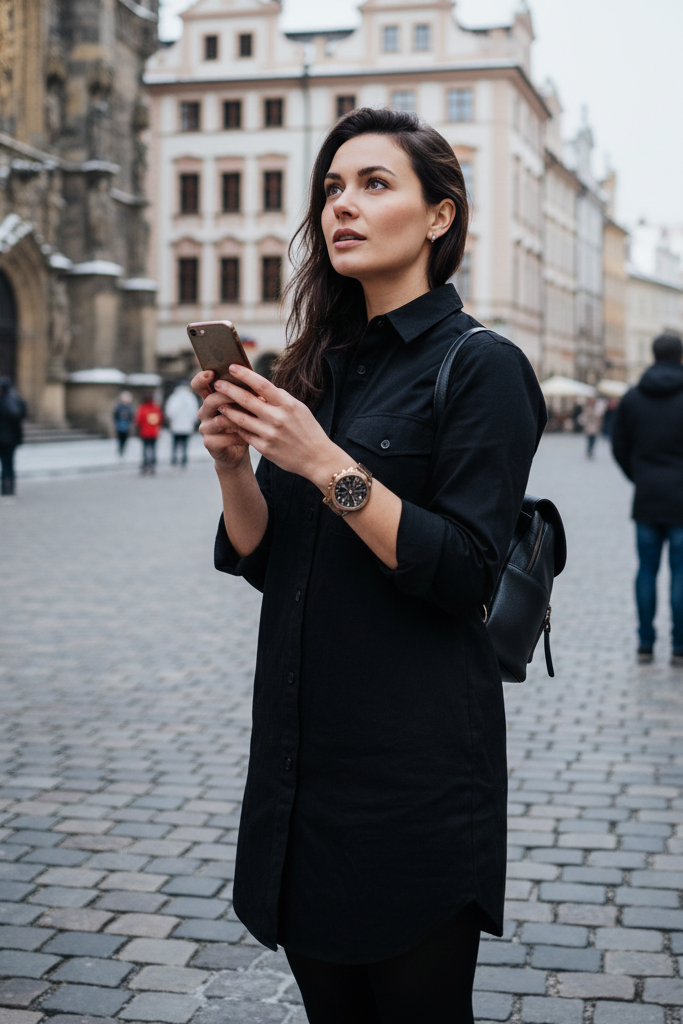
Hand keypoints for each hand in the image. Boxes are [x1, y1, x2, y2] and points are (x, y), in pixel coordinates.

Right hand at [191, 370, 249, 471]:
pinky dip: (238, 436)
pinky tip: (250, 435)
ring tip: (253, 418)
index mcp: (210, 399)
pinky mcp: (209, 443)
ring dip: (237, 418)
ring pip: (218, 420)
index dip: (201, 378)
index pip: (198, 385)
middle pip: (210, 400)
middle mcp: (204, 412)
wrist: (239, 449)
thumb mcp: (245, 406)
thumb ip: (245, 394)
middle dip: (228, 397)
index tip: (211, 372)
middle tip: (246, 395)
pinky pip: (223, 438)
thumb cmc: (244, 422)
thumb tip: (256, 381)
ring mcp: (205, 428)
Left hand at [214, 364, 339, 482]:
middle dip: (229, 390)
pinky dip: (236, 427)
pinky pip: (245, 434)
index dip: (245, 375)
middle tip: (218, 384)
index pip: (262, 385)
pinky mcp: (265, 449)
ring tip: (220, 403)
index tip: (232, 367)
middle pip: (247, 400)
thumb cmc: (308, 430)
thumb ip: (280, 398)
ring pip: (241, 419)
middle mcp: (278, 418)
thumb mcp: (299, 409)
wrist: (317, 458)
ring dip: (228, 410)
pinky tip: (229, 422)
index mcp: (287, 405)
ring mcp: (270, 434)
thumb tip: (262, 387)